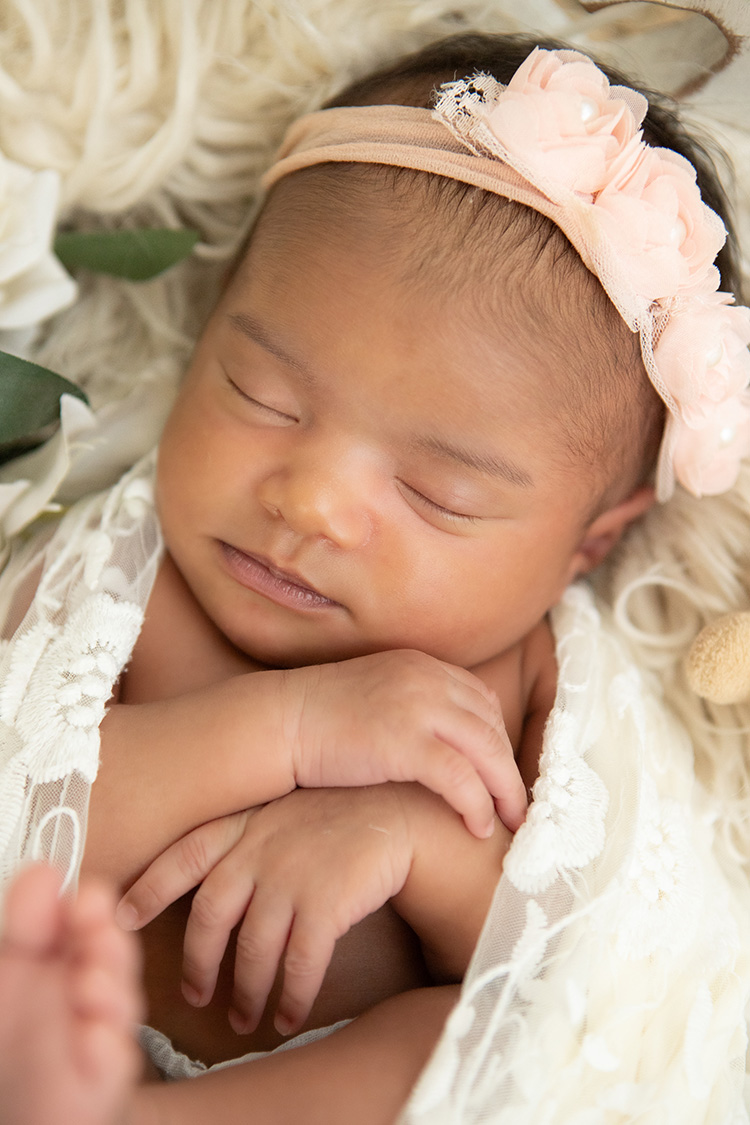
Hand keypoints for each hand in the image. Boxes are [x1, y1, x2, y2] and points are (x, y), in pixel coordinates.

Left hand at [0, 865, 142, 1124]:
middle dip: (106, 938)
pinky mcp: (105, 1077)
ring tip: (88, 980)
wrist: (26, 1105)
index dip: (91, 907)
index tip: (85, 895)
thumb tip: (44, 869)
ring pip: (121, 1003)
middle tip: (93, 919)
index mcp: (68, 956)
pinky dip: (105, 1048)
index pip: (90, 921)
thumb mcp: (11, 970)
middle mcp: (91, 989)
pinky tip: (92, 1037)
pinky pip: (113, 1061)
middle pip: (114, 955)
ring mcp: (102, 1033)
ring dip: (109, 987)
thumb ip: (29, 924)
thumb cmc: (18, 1039)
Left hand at [117, 786, 415, 1038]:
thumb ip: (242, 839)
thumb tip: (209, 886)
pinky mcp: (327, 902)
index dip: (150, 888)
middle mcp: (259, 850)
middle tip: (194, 996)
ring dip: (245, 992)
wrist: (397, 812)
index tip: (123, 917)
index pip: (183, 856)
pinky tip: (289, 1015)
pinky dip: (291, 996)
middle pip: (209, 917)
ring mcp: (291, 876)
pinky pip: (300, 964)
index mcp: (243, 825)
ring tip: (245, 1017)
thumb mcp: (279, 812)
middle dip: (198, 964)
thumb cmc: (334, 817)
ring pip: (253, 950)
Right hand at [282, 650, 525, 836]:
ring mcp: (418, 708)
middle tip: (518, 805)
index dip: (498, 740)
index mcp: (422, 665)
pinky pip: (460, 778)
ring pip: (487, 751)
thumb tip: (444, 744)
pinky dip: (476, 804)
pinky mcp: (405, 743)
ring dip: (504, 790)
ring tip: (509, 821)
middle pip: (491, 725)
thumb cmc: (320, 722)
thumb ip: (415, 708)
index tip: (502, 773)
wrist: (279, 724)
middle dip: (509, 768)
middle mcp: (427, 679)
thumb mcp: (378, 698)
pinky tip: (476, 827)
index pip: (482, 700)